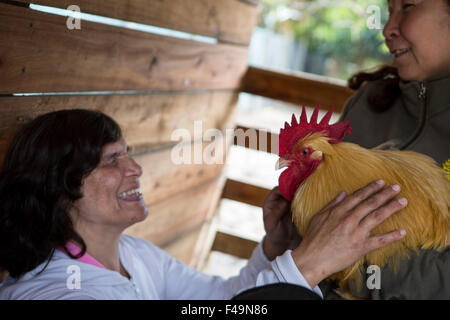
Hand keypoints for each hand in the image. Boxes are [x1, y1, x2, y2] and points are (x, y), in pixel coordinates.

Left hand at [262, 187, 301, 259]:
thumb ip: (277, 212)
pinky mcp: (292, 207)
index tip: (294, 187)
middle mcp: (277, 200)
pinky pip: (297, 200)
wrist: (280, 241)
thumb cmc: (273, 232)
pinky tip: (308, 197)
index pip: (277, 190)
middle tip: (303, 186)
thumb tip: (284, 202)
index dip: (285, 187)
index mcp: (269, 202)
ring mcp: (285, 203)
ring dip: (299, 192)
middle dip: (293, 187)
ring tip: (307, 190)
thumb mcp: (272, 223)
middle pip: (286, 190)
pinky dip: (302, 198)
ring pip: (292, 194)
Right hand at [291, 180, 406, 287]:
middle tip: (396, 187)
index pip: (358, 196)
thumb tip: (343, 193)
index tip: (381, 182)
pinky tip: (402, 232)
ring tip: (402, 202)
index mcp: (339, 211)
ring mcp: (356, 233)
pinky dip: (392, 236)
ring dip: (391, 208)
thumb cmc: (313, 239)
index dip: (370, 188)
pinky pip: (379, 241)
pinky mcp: (360, 247)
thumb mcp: (319, 217)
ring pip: (377, 217)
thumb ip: (332, 204)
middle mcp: (349, 219)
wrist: (312, 258)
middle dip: (385, 194)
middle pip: (370, 204)